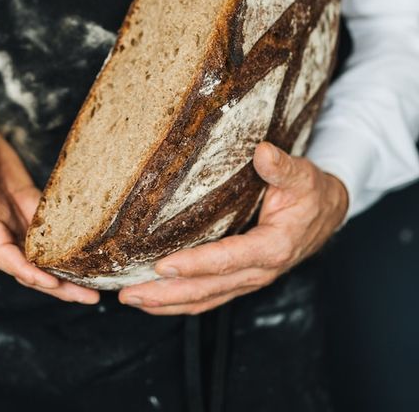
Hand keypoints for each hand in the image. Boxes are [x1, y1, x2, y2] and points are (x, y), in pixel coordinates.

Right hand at [0, 111, 99, 304]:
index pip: (1, 252)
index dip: (24, 270)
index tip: (50, 283)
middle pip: (25, 263)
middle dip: (54, 284)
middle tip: (88, 298)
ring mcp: (9, 210)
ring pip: (38, 250)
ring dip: (63, 269)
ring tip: (93, 284)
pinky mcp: (21, 196)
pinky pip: (45, 224)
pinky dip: (64, 240)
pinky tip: (85, 249)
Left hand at [119, 141, 347, 314]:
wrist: (326, 212)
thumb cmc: (310, 192)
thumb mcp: (301, 175)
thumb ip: (282, 167)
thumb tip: (263, 152)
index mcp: (273, 246)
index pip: (228, 259)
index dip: (195, 264)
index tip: (162, 266)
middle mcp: (260, 270)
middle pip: (209, 288)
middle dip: (167, 294)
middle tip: (129, 293)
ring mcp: (250, 279)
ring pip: (205, 298)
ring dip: (168, 303)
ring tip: (133, 299)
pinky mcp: (242, 279)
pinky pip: (210, 296)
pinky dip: (181, 301)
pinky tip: (156, 300)